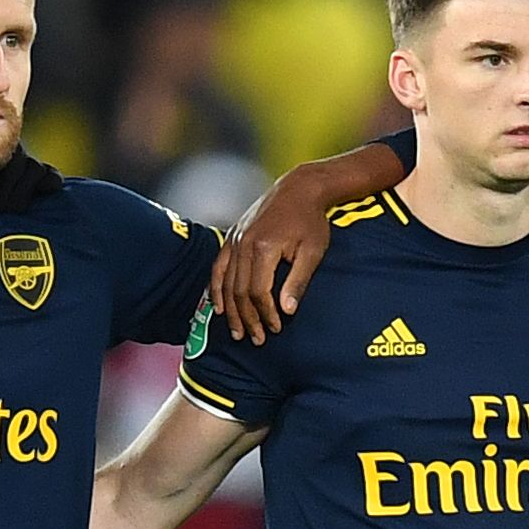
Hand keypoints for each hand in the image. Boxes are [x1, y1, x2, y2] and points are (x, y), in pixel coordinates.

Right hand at [208, 160, 365, 339]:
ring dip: (231, 311)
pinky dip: (215, 289)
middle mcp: (244, 244)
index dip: (266, 314)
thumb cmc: (311, 221)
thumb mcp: (313, 251)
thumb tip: (287, 311)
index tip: (276, 328)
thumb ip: (298, 282)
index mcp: (264, 248)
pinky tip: (218, 308)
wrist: (299, 189)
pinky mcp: (232, 237)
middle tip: (256, 339)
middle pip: (239, 291)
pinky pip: (218, 267)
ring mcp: (235, 240)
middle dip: (247, 319)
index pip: (259, 292)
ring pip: (226, 283)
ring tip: (238, 332)